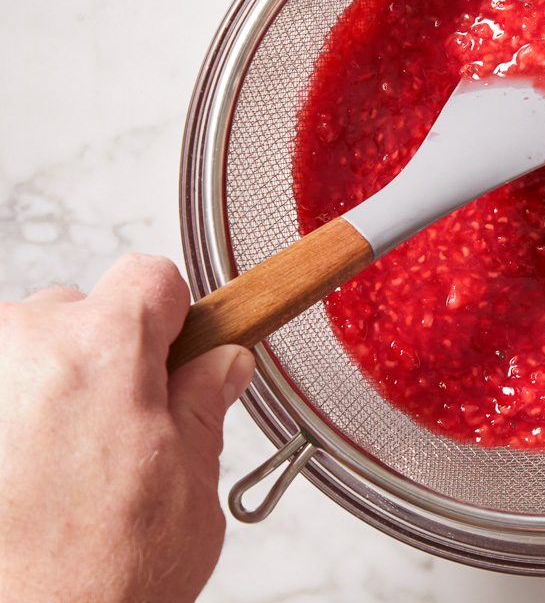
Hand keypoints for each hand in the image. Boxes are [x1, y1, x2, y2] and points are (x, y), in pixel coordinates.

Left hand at [0, 254, 254, 602]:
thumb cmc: (96, 579)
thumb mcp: (189, 489)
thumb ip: (203, 408)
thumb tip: (219, 367)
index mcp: (104, 349)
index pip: (148, 277)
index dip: (170, 317)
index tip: (174, 351)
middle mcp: (22, 346)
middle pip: (76, 311)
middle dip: (102, 359)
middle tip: (117, 431)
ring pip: (21, 351)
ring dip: (44, 388)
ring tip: (57, 466)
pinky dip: (6, 418)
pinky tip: (19, 476)